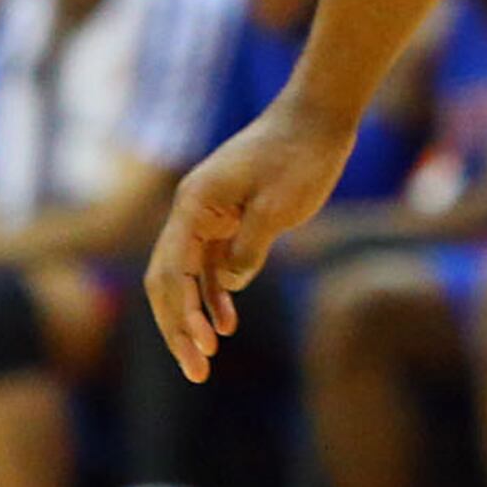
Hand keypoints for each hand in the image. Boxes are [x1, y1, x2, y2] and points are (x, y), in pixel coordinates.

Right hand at [147, 99, 358, 380]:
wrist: (319, 116)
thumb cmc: (301, 155)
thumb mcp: (279, 207)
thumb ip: (248, 248)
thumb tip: (226, 284)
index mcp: (193, 206)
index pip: (171, 273)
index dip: (181, 317)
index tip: (200, 350)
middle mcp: (191, 211)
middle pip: (168, 280)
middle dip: (178, 327)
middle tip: (196, 370)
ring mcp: (207, 215)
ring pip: (186, 276)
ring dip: (193, 317)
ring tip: (206, 359)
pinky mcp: (227, 219)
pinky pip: (209, 264)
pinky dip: (215, 294)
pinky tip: (226, 324)